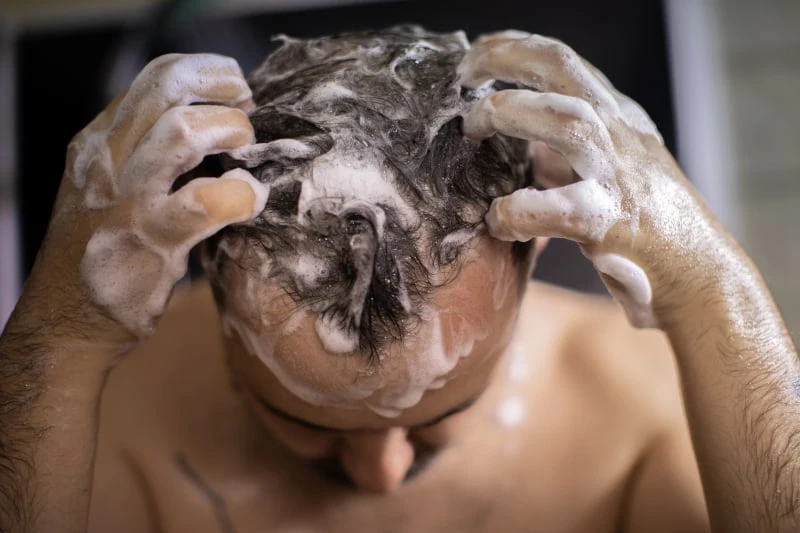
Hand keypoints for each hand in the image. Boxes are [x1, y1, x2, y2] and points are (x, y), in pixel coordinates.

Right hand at [22, 53, 266, 346]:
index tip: (236, 91)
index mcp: (99, 142)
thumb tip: (214, 130)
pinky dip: (240, 194)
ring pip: (182, 131)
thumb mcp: (111, 188)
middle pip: (167, 88)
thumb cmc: (103, 252)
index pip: (154, 77)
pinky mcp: (150, 239)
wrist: (66, 321)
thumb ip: (149, 155)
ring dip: (229, 132)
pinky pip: (206, 201)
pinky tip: (250, 201)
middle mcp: (107, 160)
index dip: (206, 73)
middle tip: (249, 110)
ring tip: (247, 151)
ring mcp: (126, 198)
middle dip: (221, 88)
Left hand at [459, 31, 720, 327]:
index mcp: (618, 120)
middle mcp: (621, 135)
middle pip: (562, 68)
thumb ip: (566, 156)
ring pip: (567, 121)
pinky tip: (496, 220)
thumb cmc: (646, 233)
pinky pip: (559, 208)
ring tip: (471, 129)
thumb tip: (520, 150)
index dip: (515, 48)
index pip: (564, 63)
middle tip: (461, 74)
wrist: (703, 280)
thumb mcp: (610, 173)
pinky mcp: (616, 223)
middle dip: (504, 59)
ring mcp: (621, 175)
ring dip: (509, 114)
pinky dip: (517, 211)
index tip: (476, 53)